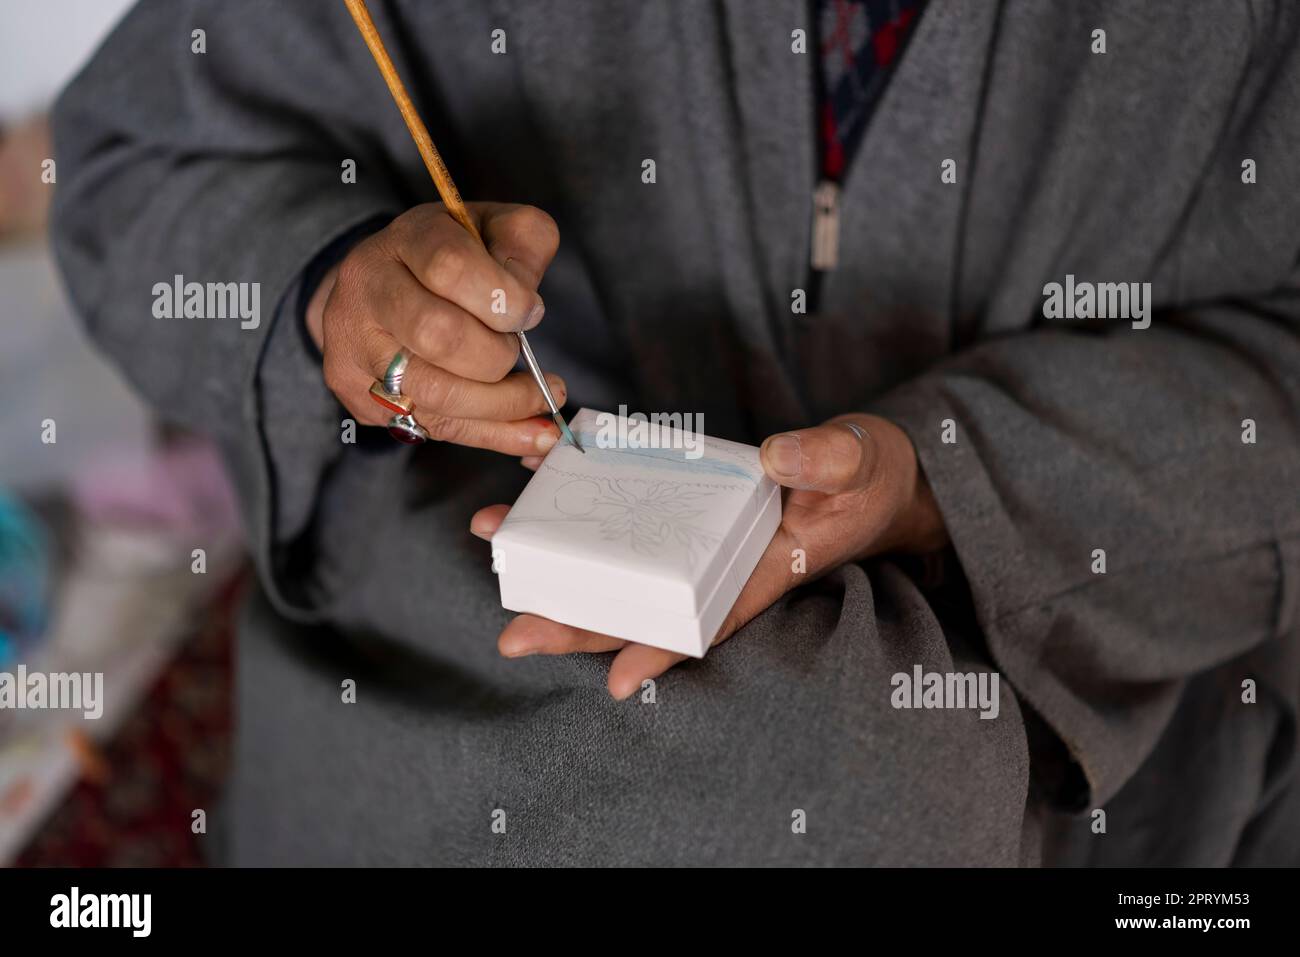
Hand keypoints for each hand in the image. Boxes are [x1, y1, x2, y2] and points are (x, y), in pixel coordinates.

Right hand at [307, 202, 566, 454]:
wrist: (374, 284)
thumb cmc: (447, 257)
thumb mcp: (493, 228)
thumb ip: (524, 245)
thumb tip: (530, 309)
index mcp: (405, 240)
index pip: (450, 267)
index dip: (503, 297)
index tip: (530, 311)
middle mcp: (368, 290)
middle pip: (438, 336)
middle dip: (497, 355)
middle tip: (518, 352)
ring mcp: (355, 345)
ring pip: (434, 394)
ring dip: (501, 404)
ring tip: (538, 396)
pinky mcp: (357, 392)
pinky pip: (434, 427)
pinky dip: (493, 434)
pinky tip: (530, 433)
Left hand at [471, 413, 948, 697]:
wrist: (875, 475)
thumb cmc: (870, 478)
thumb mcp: (860, 462)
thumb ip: (825, 461)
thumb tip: (776, 457)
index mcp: (766, 568)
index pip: (710, 619)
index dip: (665, 649)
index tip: (619, 682)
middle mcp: (722, 565)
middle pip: (643, 606)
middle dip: (579, 622)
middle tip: (514, 635)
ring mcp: (700, 541)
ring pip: (624, 569)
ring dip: (563, 566)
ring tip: (499, 548)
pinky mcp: (689, 512)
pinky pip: (630, 521)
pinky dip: (585, 511)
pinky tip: (540, 490)